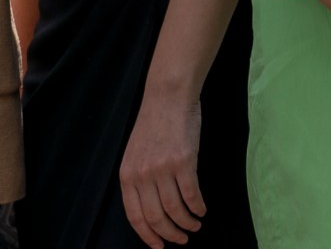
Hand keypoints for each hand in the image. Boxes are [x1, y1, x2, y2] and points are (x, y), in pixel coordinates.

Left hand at [117, 91, 205, 246]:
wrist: (168, 97)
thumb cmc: (155, 124)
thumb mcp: (136, 154)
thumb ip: (140, 180)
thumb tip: (152, 208)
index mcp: (128, 176)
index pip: (135, 216)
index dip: (148, 236)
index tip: (159, 246)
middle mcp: (143, 176)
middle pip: (156, 217)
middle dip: (170, 234)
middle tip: (183, 239)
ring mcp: (163, 169)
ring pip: (175, 209)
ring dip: (187, 223)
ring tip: (195, 225)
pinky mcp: (184, 162)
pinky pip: (191, 194)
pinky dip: (198, 207)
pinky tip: (202, 209)